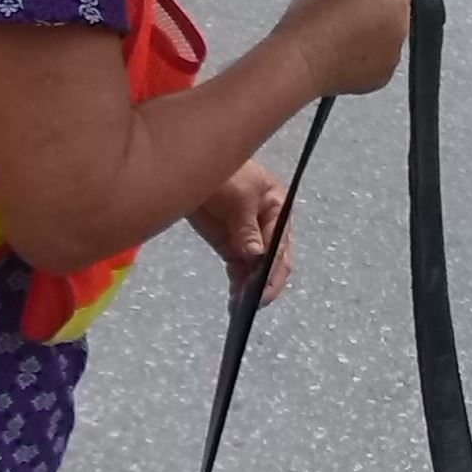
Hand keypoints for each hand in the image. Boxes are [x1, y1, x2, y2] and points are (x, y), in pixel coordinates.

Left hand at [190, 159, 293, 306]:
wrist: (191, 164)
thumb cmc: (224, 171)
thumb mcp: (239, 197)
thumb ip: (247, 228)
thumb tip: (256, 255)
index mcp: (279, 211)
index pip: (281, 247)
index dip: (273, 270)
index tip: (262, 290)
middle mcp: (269, 229)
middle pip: (273, 263)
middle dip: (264, 284)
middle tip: (251, 303)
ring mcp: (250, 239)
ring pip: (256, 271)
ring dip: (249, 289)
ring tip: (238, 307)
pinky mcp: (231, 246)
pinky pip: (239, 271)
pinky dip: (237, 285)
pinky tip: (233, 300)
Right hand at [275, 0, 409, 97]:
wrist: (299, 61)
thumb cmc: (312, 20)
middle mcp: (401, 25)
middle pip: (393, 12)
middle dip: (375, 11)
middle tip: (342, 15)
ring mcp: (393, 54)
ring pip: (386, 38)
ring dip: (370, 36)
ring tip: (339, 36)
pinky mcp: (382, 77)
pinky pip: (377, 61)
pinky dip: (364, 59)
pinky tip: (341, 53)